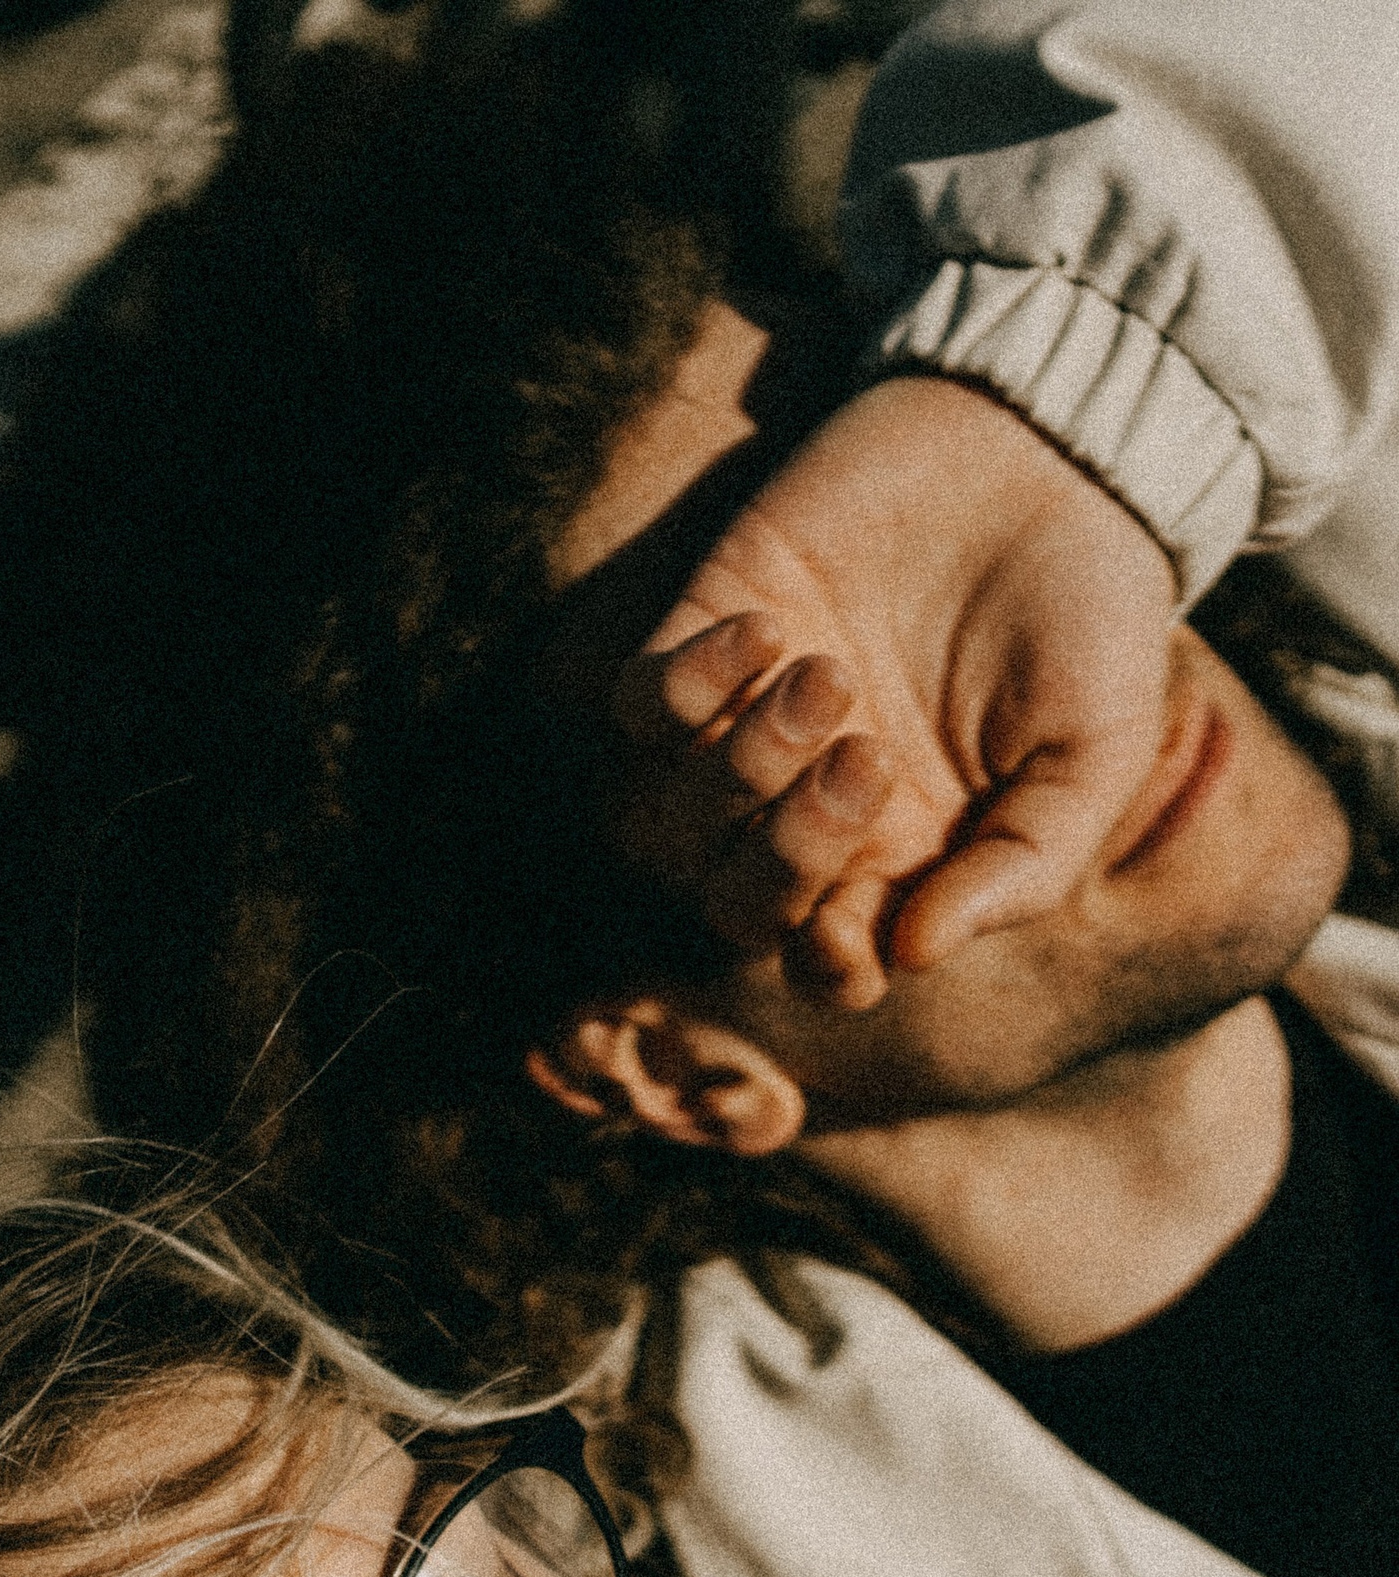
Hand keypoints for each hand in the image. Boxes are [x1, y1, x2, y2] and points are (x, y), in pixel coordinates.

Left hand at [618, 375, 1178, 990]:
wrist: (1055, 452)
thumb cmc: (1088, 615)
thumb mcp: (1095, 757)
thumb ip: (1022, 870)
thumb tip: (914, 955)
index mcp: (904, 856)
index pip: (823, 959)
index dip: (825, 967)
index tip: (853, 930)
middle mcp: (812, 803)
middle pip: (735, 902)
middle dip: (783, 861)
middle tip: (867, 763)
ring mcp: (753, 720)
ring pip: (673, 815)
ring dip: (742, 765)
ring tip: (832, 674)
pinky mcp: (711, 629)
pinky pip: (637, 705)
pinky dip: (684, 686)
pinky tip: (770, 631)